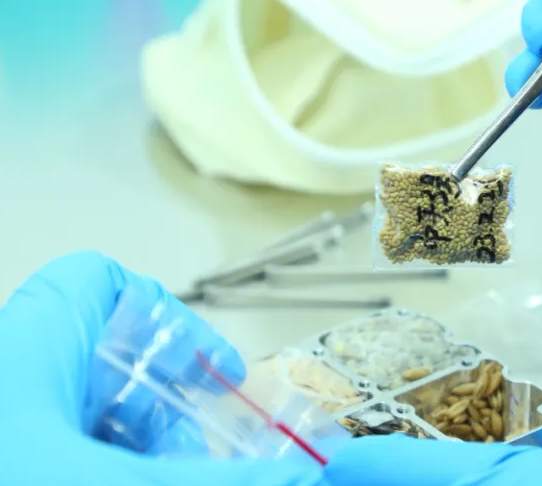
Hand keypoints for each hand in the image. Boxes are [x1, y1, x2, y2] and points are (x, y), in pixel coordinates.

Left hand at [0, 252, 324, 485]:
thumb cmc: (3, 475)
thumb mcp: (105, 485)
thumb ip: (205, 480)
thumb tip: (297, 477)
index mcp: (31, 345)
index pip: (103, 282)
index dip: (170, 317)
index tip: (216, 374)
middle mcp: (18, 376)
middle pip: (115, 362)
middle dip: (171, 411)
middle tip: (201, 455)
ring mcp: (16, 425)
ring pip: (94, 420)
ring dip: (146, 452)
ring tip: (169, 478)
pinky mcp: (19, 456)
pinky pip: (70, 454)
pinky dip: (112, 470)